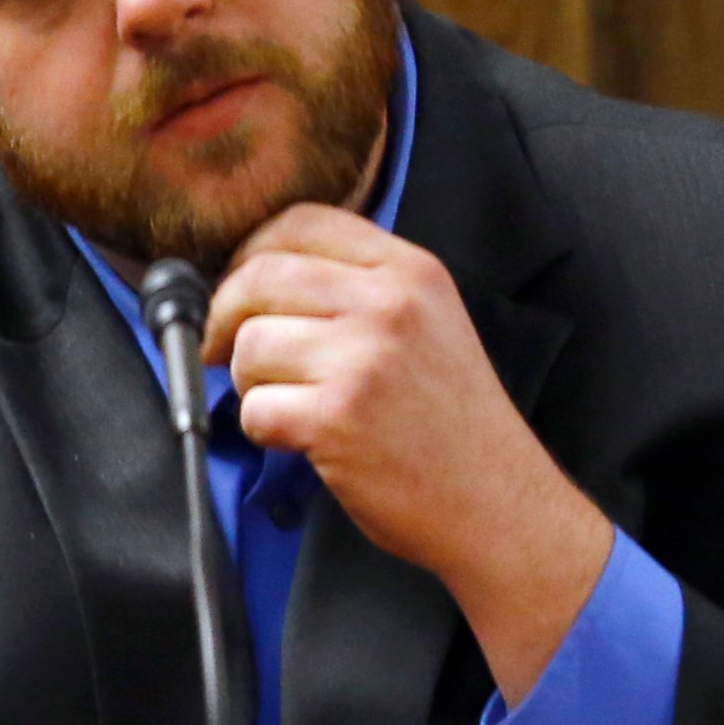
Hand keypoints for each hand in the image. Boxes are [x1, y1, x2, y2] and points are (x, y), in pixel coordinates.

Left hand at [201, 203, 612, 701]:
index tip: (241, 287)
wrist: (497, 502)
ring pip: (250, 344)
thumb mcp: (432, 324)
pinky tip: (303, 440)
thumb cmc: (457, 425)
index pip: (303, 222)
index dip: (253, 252)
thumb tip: (261, 277)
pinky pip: (254, 409)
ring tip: (291, 403)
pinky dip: (264, 431)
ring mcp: (362, 359)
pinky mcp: (337, 417)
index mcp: (412, 271)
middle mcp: (389, 304)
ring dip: (251, 382)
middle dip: (226, 317)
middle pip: (260, 276)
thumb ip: (365, 288)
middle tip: (226, 350)